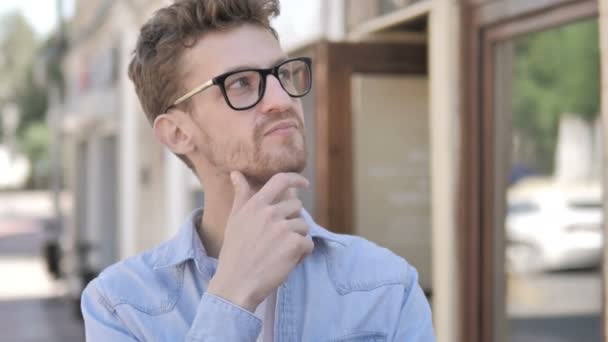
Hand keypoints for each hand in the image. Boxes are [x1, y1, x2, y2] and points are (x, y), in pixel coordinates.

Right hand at [206, 171, 312, 311]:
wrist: (236, 283)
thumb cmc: (234, 253)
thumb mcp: (234, 220)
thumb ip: (241, 196)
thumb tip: (236, 173)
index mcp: (256, 205)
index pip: (280, 180)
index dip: (296, 179)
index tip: (303, 182)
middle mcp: (270, 213)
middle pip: (297, 207)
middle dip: (293, 221)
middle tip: (279, 240)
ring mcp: (283, 228)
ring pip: (303, 226)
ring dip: (297, 239)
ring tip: (280, 253)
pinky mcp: (294, 244)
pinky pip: (308, 244)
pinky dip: (302, 254)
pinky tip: (287, 262)